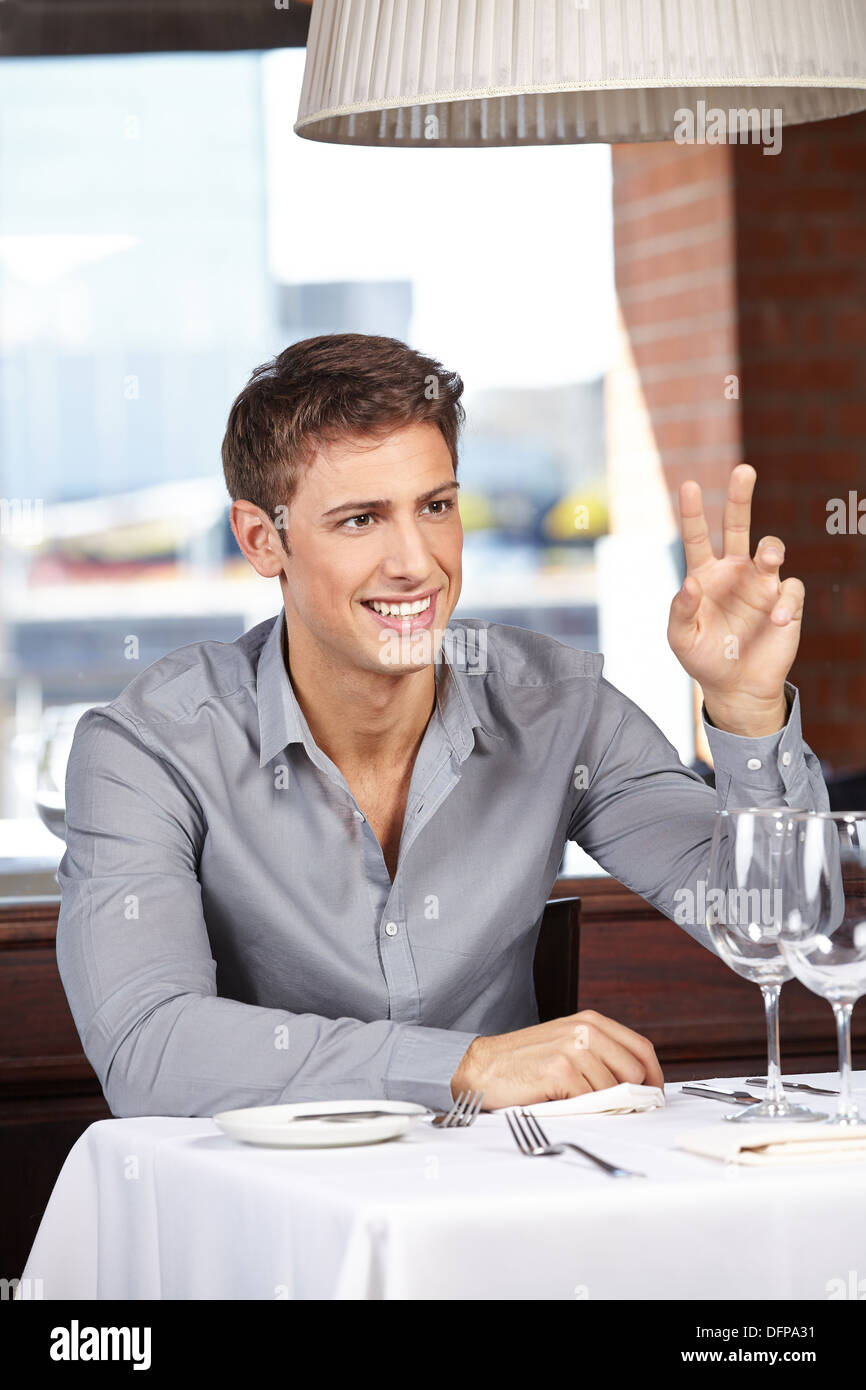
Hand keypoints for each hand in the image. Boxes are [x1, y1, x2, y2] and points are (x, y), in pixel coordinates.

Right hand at [450, 1010, 663, 1108]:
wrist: (482, 1067)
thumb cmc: (525, 1062)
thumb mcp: (568, 1044)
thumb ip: (602, 1055)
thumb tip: (639, 1084)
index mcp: (591, 1021)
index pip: (642, 1048)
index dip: (654, 1077)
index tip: (653, 1096)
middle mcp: (586, 1030)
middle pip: (635, 1072)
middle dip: (631, 1096)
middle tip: (616, 1109)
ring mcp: (574, 1048)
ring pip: (613, 1090)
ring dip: (599, 1104)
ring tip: (575, 1100)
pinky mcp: (560, 1070)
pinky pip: (590, 1101)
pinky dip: (581, 1109)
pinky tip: (562, 1101)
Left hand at [667, 464, 802, 734]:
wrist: (735, 687)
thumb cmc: (704, 658)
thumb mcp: (681, 639)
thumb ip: (680, 611)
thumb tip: (690, 583)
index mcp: (704, 575)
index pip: (697, 537)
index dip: (692, 512)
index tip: (687, 485)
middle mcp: (734, 572)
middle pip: (739, 525)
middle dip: (740, 497)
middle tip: (744, 470)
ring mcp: (761, 585)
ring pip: (771, 549)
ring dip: (771, 549)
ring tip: (768, 559)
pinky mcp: (785, 603)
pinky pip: (791, 589)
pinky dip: (786, 601)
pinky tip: (776, 620)